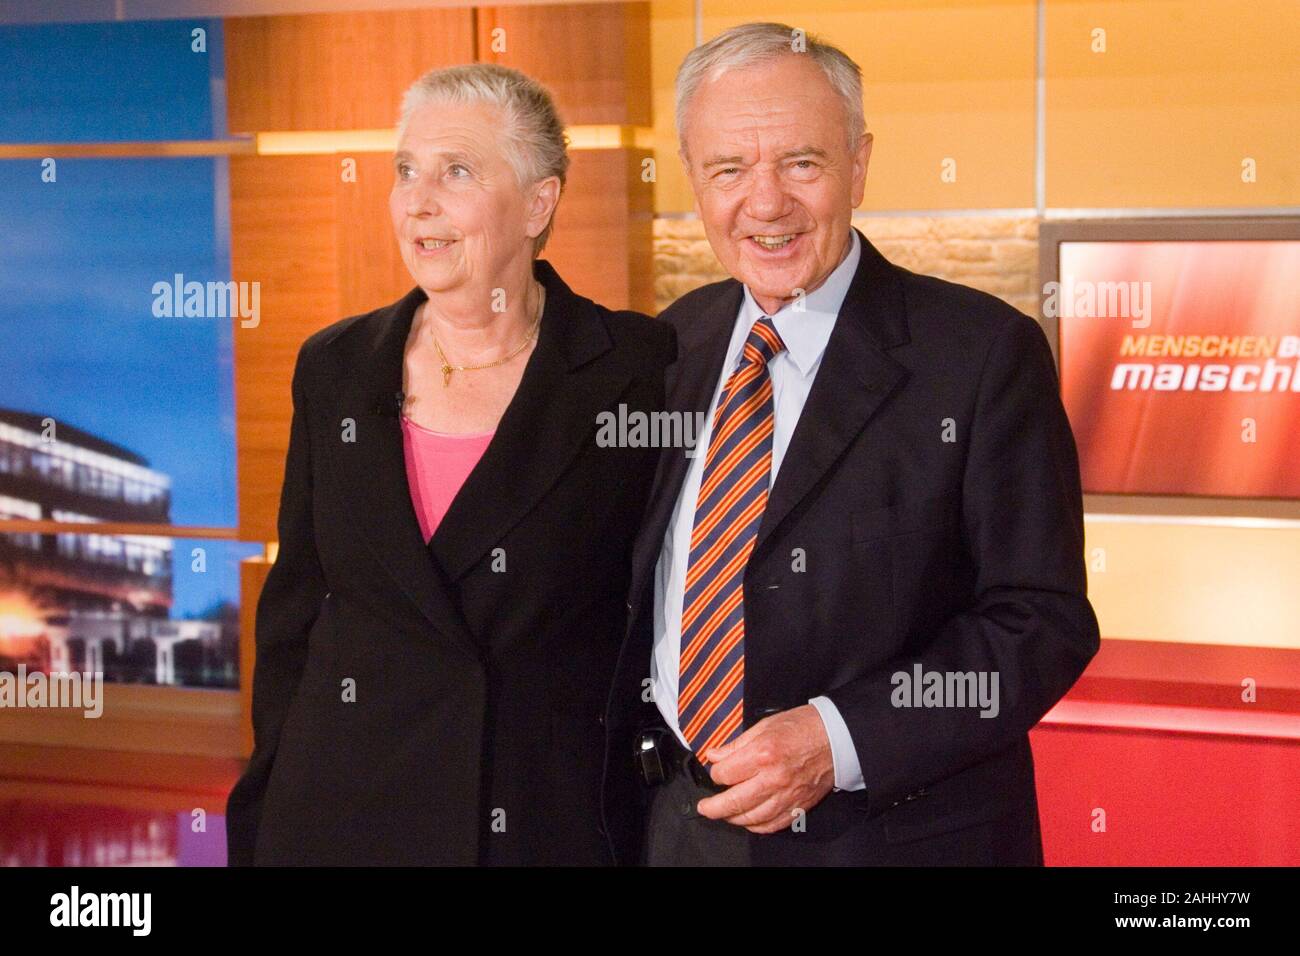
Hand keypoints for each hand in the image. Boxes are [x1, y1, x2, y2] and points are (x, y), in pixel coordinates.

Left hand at [695, 704, 834, 833]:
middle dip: (713, 808)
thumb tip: (715, 756)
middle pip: (734, 802)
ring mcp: (787, 796)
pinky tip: (749, 820)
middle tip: (705, 808)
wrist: (837, 738)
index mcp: (763, 754)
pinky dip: (756, 826)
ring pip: (751, 818)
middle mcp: (774, 778)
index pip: (725, 774)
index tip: (716, 771)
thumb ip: (737, 744)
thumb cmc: (803, 727)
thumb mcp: (765, 725)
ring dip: (733, 818)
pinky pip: (772, 825)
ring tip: (724, 813)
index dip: (715, 773)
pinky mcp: (798, 806)